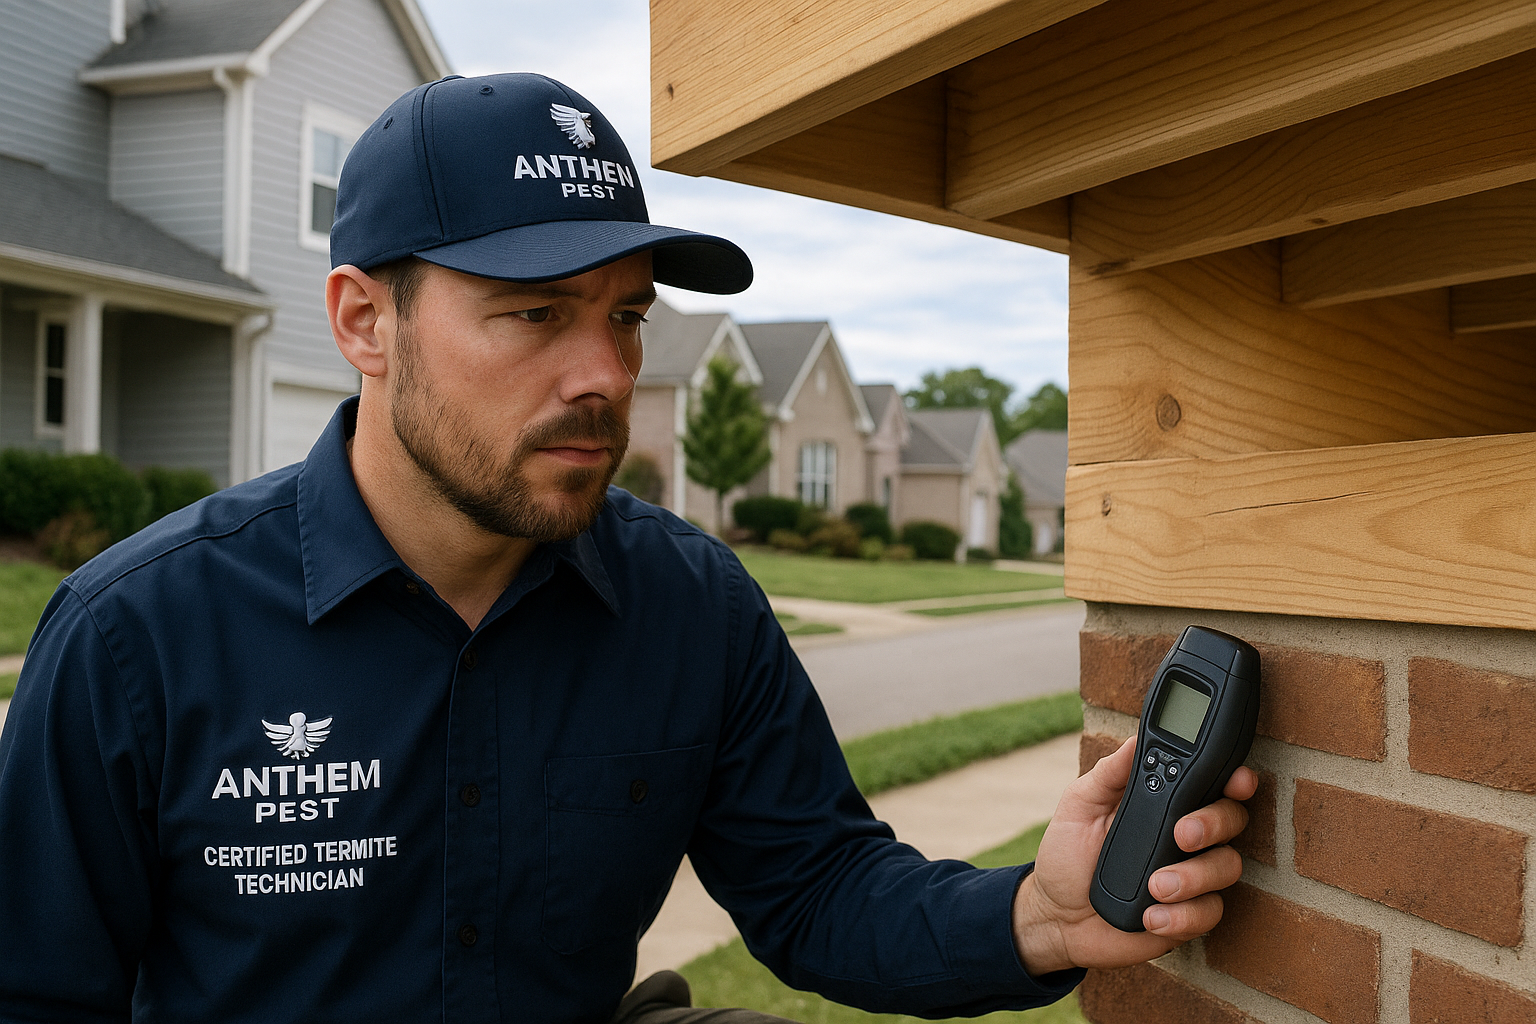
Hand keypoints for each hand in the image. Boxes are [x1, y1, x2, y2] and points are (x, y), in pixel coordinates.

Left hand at [1010, 736, 1255, 974]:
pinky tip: (1152, 916)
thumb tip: (1135, 738)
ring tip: (1156, 886)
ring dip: (1195, 875)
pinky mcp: (1188, 916)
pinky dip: (1184, 915)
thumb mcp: (1080, 805)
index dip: (1234, 778)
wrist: (1056, 915)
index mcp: (1166, 804)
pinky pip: (1209, 913)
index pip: (1211, 782)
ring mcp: (1191, 877)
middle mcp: (1187, 838)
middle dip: (1213, 823)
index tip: (1236, 779)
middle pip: (1232, 820)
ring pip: (1227, 867)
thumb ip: (1110, 773)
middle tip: (1182, 835)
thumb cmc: (1069, 854)